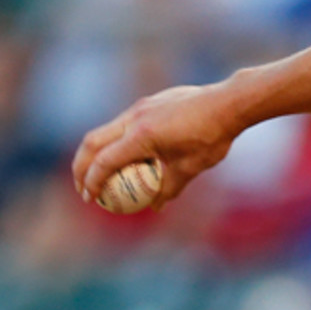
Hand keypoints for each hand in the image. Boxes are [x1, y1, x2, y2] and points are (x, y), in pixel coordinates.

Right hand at [72, 84, 239, 209]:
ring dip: (96, 151)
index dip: (92, 182)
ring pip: (106, 130)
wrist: (228, 102)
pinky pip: (122, 123)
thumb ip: (169, 189)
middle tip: (82, 187)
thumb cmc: (212, 137)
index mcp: (142, 136)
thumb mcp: (191, 168)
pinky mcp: (148, 102)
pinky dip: (115, 140)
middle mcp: (134, 118)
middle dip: (81, 166)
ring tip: (97, 171)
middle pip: (92, 142)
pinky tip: (126, 153)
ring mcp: (140, 107)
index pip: (105, 162)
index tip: (90, 198)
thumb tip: (156, 207)